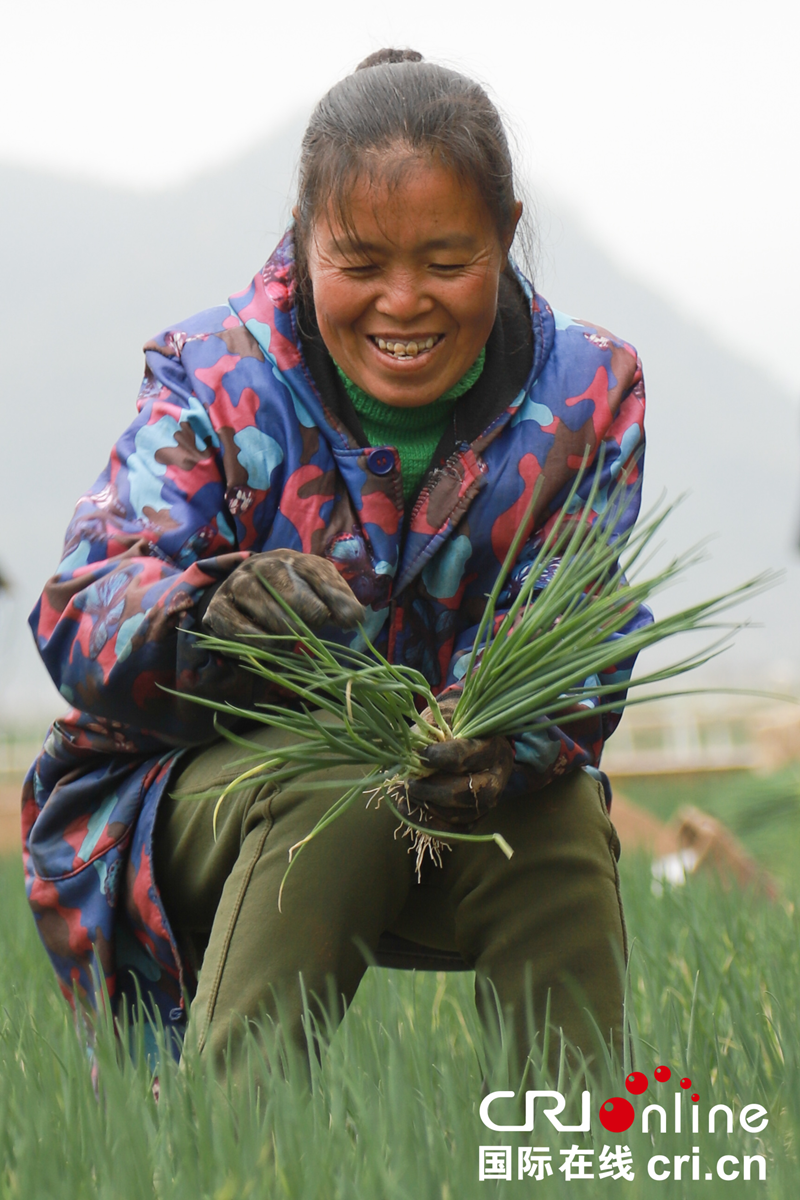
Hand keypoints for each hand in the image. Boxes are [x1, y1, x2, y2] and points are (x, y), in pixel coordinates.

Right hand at [202, 550, 364, 642]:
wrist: (243, 595)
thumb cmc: (292, 595)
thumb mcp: (320, 592)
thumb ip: (341, 602)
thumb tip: (354, 619)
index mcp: (294, 559)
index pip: (318, 574)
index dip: (336, 600)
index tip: (349, 620)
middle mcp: (263, 565)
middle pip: (290, 593)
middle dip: (307, 617)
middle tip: (312, 627)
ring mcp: (238, 584)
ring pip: (265, 609)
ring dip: (284, 631)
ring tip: (292, 639)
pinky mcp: (218, 606)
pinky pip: (237, 626)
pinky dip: (257, 641)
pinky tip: (271, 646)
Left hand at [400, 697, 512, 832]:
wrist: (471, 739)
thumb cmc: (454, 724)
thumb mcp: (443, 716)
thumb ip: (428, 731)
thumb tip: (407, 753)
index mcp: (494, 747)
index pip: (466, 757)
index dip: (439, 758)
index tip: (419, 755)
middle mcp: (498, 777)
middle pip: (467, 792)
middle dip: (432, 790)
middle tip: (409, 783)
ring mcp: (490, 801)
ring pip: (461, 815)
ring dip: (427, 808)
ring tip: (405, 795)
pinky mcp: (478, 817)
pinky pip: (456, 831)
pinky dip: (430, 825)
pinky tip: (409, 811)